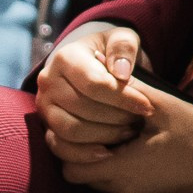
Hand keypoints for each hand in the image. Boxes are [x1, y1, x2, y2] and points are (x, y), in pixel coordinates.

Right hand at [36, 25, 154, 149]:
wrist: (91, 64)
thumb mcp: (122, 39)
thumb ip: (124, 48)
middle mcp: (48, 82)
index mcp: (65, 58)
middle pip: (82, 108)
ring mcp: (44, 107)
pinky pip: (60, 147)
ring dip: (104, 136)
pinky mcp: (46, 127)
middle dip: (117, 118)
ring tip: (128, 133)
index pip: (94, 83)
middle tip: (140, 122)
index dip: (123, 98)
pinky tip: (109, 152)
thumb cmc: (111, 52)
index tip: (148, 107)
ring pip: (70, 130)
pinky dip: (84, 154)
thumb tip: (121, 73)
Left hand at [50, 82, 192, 192]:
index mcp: (124, 167)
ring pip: (95, 181)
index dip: (66, 146)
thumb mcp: (165, 107)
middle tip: (89, 126)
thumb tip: (105, 70)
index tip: (76, 123)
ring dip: (96, 160)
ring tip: (113, 134)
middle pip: (78, 175)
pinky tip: (130, 147)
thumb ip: (130, 92)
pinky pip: (114, 185)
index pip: (71, 167)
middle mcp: (123, 188)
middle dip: (77, 152)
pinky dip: (113, 167)